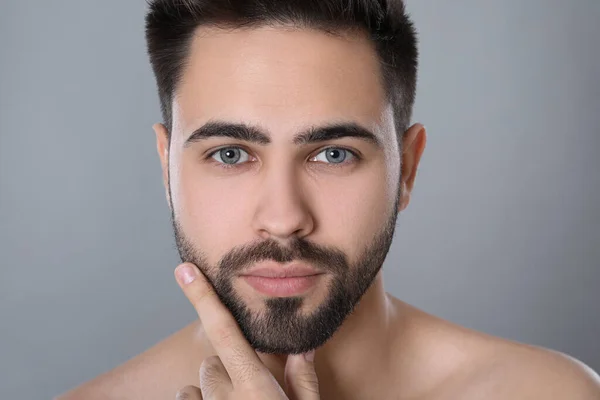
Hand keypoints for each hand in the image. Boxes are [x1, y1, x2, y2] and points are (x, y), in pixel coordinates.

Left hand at [173, 262, 319, 399]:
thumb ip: (301, 379)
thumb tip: (304, 348)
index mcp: (254, 387)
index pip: (224, 331)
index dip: (202, 297)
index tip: (185, 272)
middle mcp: (224, 397)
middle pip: (212, 362)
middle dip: (228, 368)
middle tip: (251, 389)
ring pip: (198, 383)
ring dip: (213, 388)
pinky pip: (187, 399)